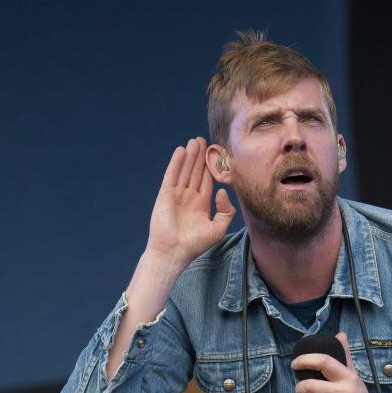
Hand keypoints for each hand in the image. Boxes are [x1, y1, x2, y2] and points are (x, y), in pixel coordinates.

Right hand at [146, 137, 235, 264]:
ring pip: (185, 170)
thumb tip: (223, 191)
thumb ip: (226, 210)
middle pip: (196, 172)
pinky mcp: (165, 194)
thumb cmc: (195, 244)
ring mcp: (177, 195)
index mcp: (201, 205)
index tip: (216, 154)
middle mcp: (189, 198)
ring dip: (190, 156)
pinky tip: (181, 151)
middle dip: (200, 157)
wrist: (174, 252)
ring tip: (195, 141)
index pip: (207, 181)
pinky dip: (176, 163)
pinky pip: (172, 175)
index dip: (211, 167)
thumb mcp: (218, 228)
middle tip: (204, 140)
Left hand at [292, 332, 387, 392]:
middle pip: (310, 385)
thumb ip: (345, 357)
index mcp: (349, 378)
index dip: (305, 360)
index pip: (324, 361)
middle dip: (300, 389)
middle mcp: (346, 392)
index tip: (295, 364)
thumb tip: (340, 335)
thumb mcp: (355, 379)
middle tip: (302, 391)